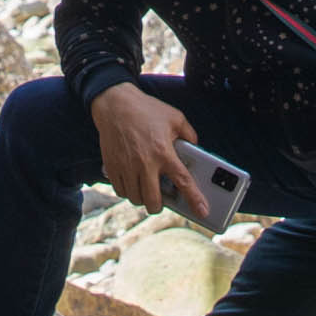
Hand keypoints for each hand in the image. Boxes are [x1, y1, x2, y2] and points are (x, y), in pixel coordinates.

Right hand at [91, 81, 208, 217]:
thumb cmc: (146, 109)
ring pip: (136, 198)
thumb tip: (195, 149)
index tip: (203, 212)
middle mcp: (145, 163)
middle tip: (161, 200)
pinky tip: (132, 183)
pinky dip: (128, 192)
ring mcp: (126, 166)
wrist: (115, 103)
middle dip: (158, 206)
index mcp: (163, 152)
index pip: (183, 181)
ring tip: (146, 189)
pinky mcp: (112, 167)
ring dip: (143, 199)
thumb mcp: (175, 117)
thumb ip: (189, 134)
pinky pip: (120, 191)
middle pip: (153, 200)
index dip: (194, 199)